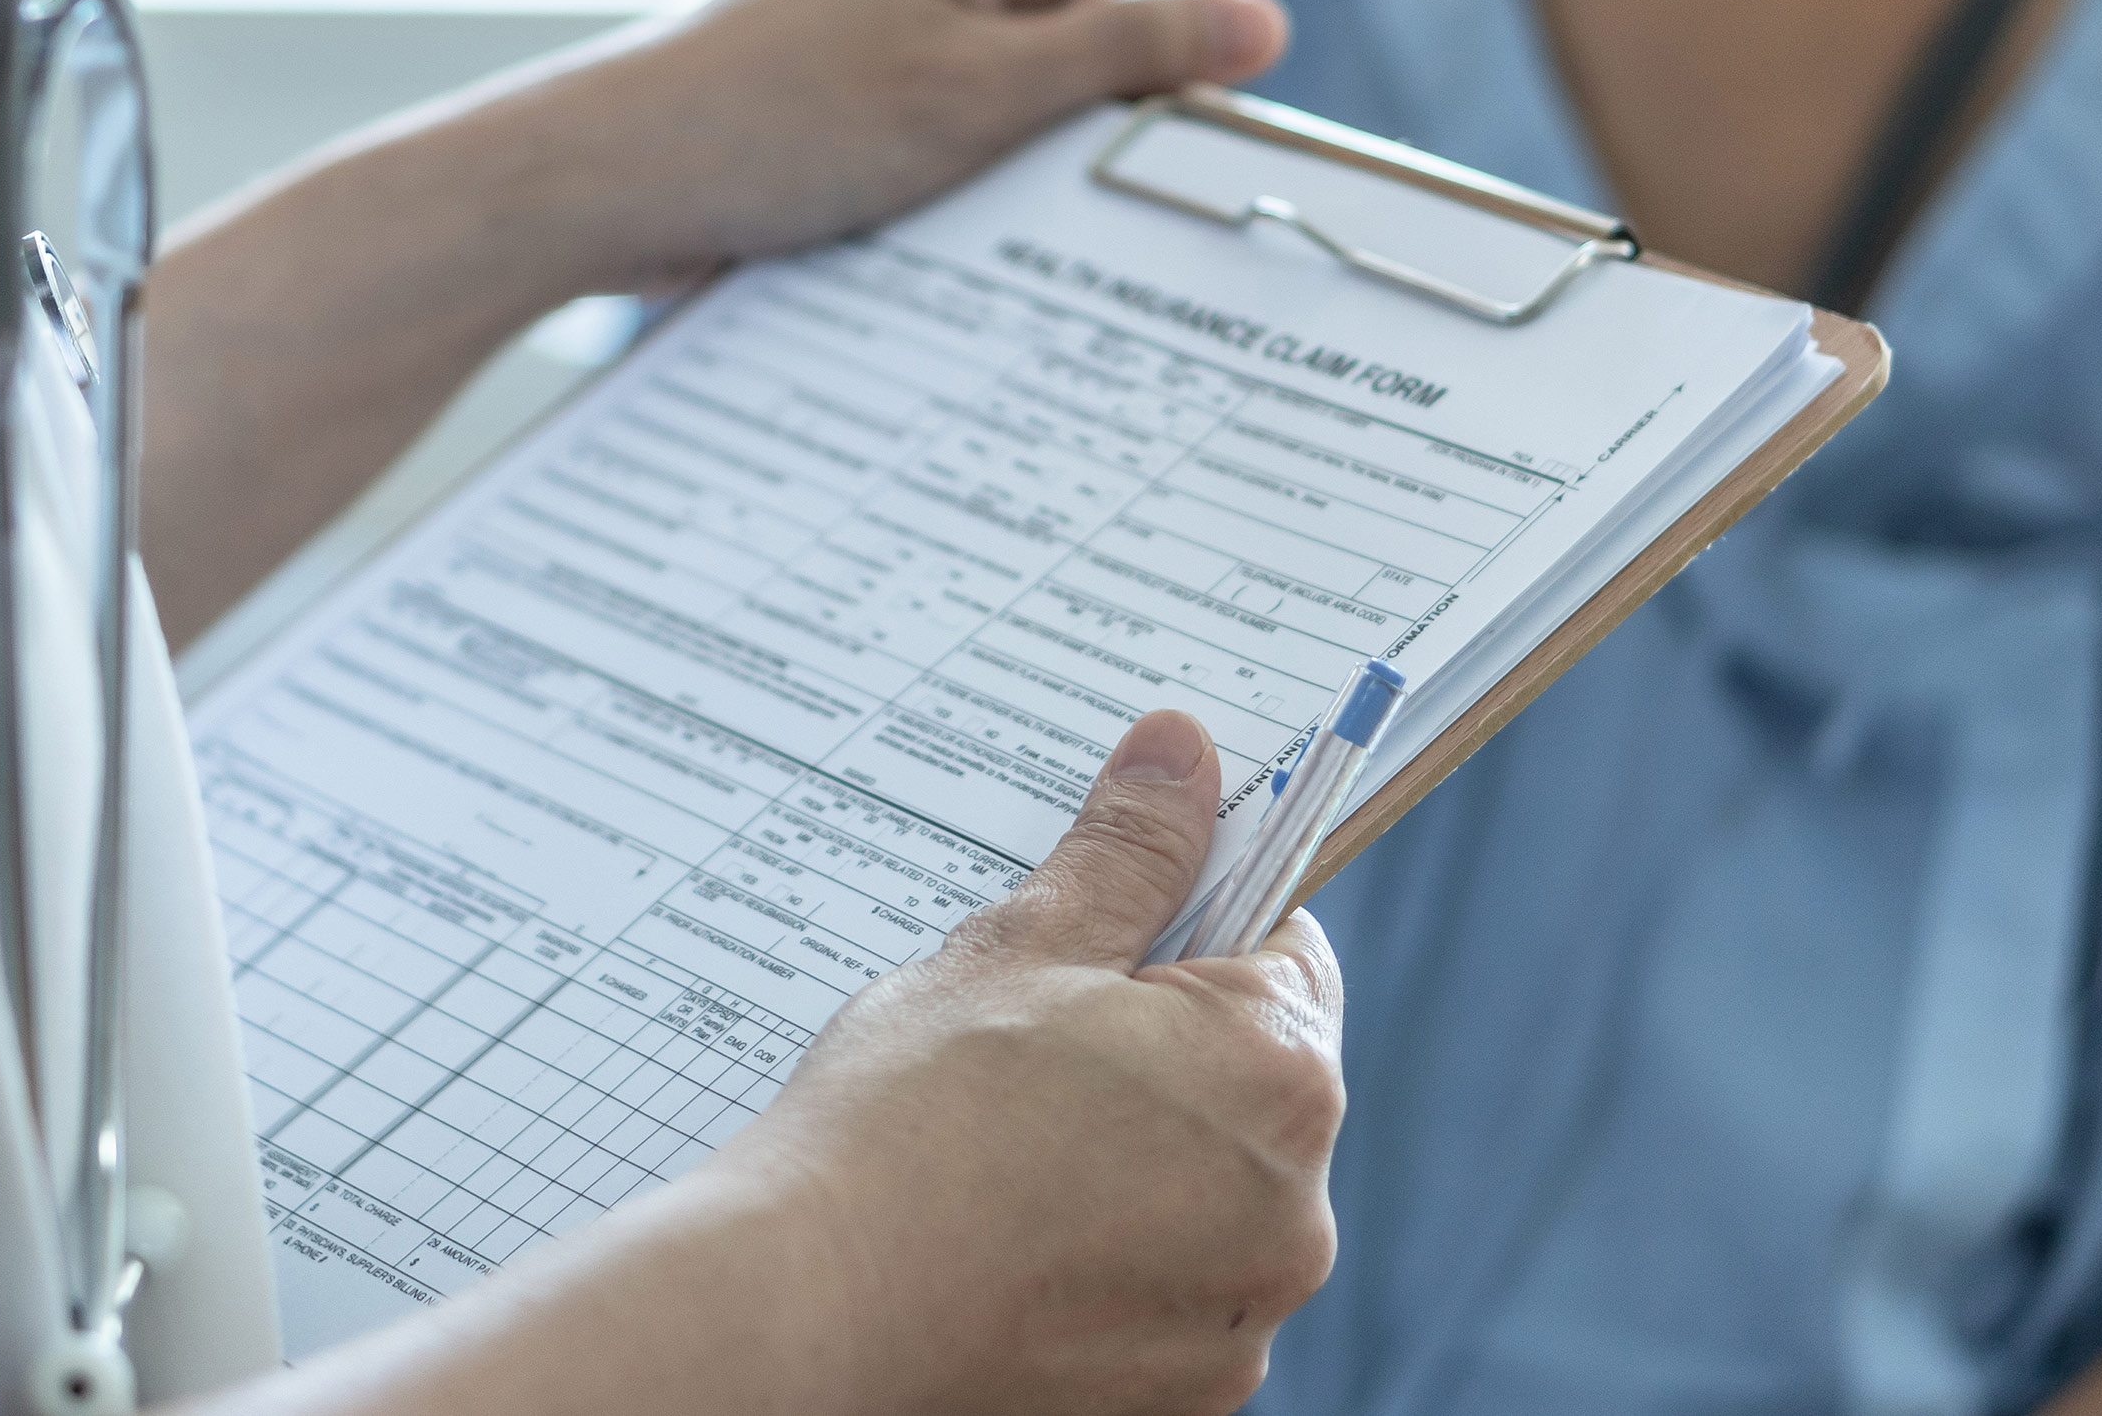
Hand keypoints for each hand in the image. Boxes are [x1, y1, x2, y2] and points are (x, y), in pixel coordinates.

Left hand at [485, 0, 1290, 293]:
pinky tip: (921, 235)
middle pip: (1071, 52)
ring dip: (1003, 176)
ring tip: (968, 227)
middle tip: (1060, 224)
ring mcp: (878, 8)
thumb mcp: (987, 95)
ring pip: (1003, 104)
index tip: (1168, 196)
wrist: (610, 179)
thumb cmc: (785, 123)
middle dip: (1072, 143)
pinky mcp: (838, 77)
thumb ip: (1129, 54)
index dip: (1157, 101)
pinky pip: (935, 129)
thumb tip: (1263, 20)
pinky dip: (943, 185)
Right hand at [716, 710, 1346, 1415]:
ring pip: (1202, 1194)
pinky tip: (1005, 1240)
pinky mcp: (1179, 1401)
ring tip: (1001, 1149)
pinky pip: (1165, 1293)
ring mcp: (1237, 1321)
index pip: (1285, 953)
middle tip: (1025, 1046)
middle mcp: (1293, 1214)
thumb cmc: (909, 1122)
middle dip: (1156, 1052)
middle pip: (1246, 1083)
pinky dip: (1103, 1263)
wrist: (808, 1310)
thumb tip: (1184, 752)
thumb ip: (1127, 851)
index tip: (1105, 942)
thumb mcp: (1019, 949)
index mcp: (1279, 1078)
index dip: (1190, 928)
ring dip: (1131, 1162)